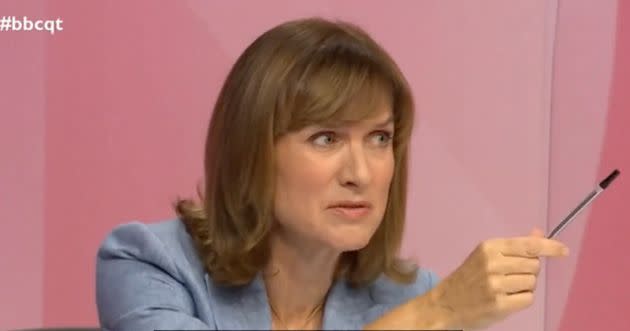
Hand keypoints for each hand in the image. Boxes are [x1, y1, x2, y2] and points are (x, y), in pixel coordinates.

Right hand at [430, 228, 567, 329]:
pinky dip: (521, 299)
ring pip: (532, 282)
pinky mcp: (499, 305)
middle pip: (534, 265)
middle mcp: (492, 263)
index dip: (549, 247)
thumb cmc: (468, 278)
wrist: (444, 303)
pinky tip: (506, 299)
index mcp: (489, 247)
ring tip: (506, 289)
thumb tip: (539, 233)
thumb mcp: (486, 255)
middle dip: (529, 271)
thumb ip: (514, 246)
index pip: (528, 245)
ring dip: (525, 286)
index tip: (563, 250)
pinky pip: (527, 298)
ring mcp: (495, 285)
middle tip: (511, 276)